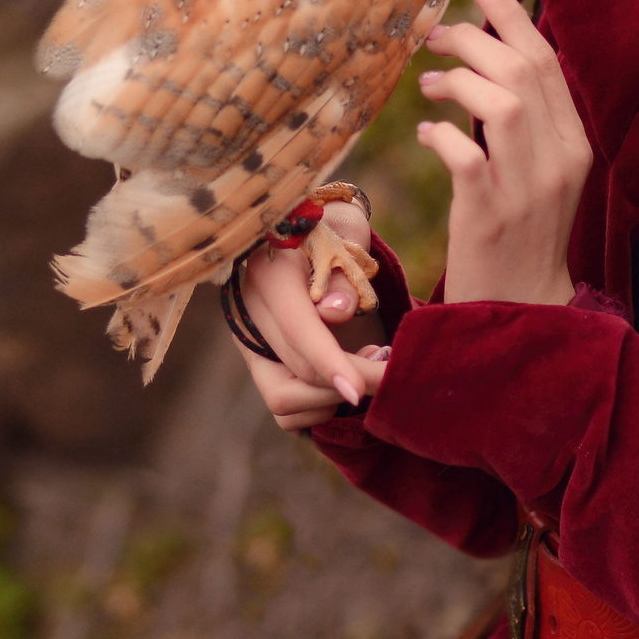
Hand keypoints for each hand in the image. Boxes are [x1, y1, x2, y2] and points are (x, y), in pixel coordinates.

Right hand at [232, 199, 390, 430]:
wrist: (305, 231)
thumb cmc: (333, 230)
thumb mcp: (344, 236)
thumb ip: (341, 275)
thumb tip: (335, 313)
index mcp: (267, 273)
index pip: (299, 330)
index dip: (330, 363)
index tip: (359, 391)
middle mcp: (248, 312)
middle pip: (298, 369)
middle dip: (351, 379)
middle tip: (390, 366)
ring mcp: (248, 342)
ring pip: (283, 399)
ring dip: (331, 396)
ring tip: (365, 365)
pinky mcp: (257, 363)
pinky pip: (285, 408)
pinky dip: (319, 404)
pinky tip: (342, 376)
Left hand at [416, 0, 588, 305]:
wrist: (521, 309)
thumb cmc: (520, 232)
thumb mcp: (538, 170)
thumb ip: (525, 119)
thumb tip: (487, 58)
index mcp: (574, 144)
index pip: (547, 61)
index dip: (510, 14)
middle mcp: (559, 161)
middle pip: (524, 72)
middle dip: (474, 38)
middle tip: (434, 34)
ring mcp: (527, 190)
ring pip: (503, 105)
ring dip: (457, 82)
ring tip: (429, 86)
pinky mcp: (491, 217)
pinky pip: (466, 156)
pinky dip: (441, 135)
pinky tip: (428, 134)